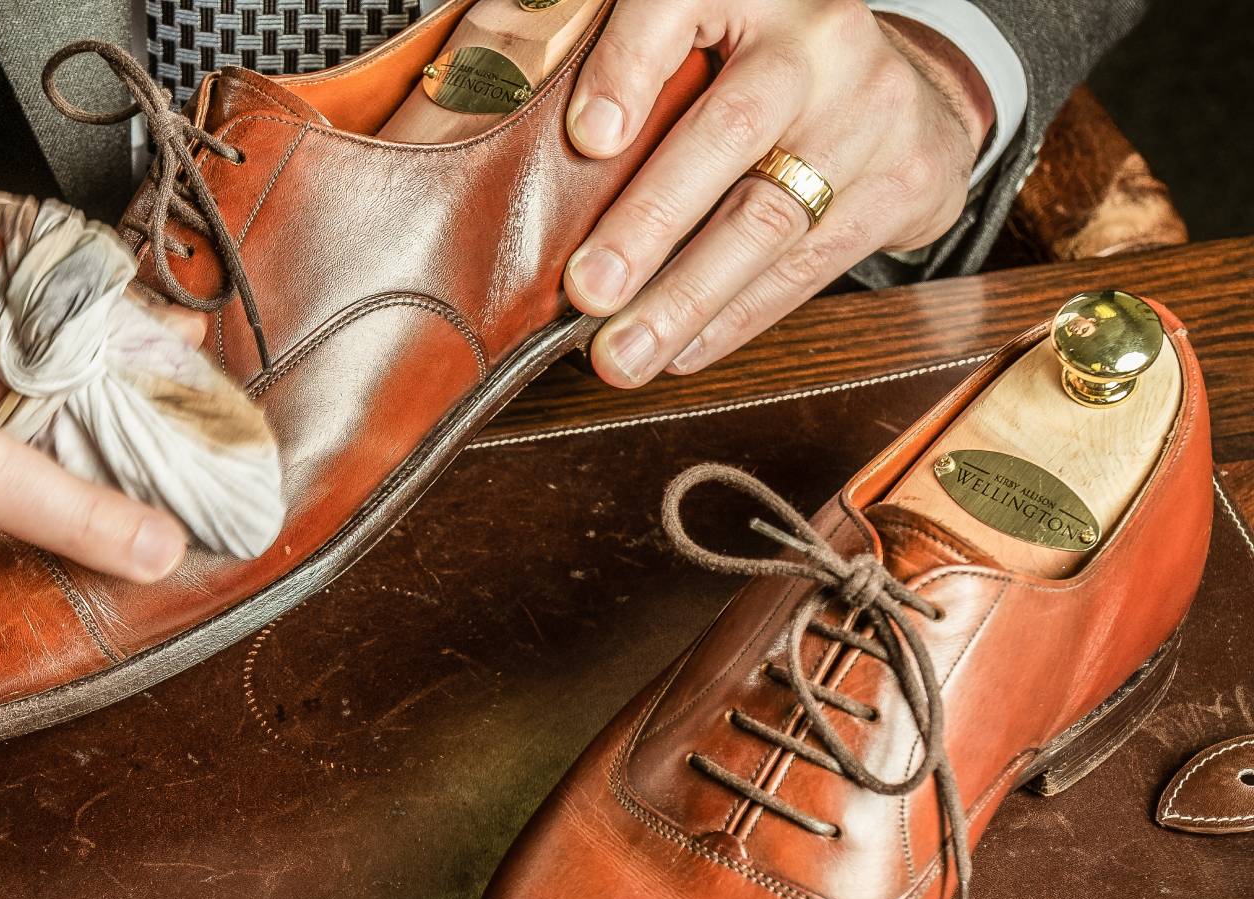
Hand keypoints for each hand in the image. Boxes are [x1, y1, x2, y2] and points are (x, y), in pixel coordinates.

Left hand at [562, 0, 994, 385]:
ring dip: (684, 300)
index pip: (679, 7)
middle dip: (650, 223)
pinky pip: (807, 268)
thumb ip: (622, 59)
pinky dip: (734, 319)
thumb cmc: (761, 64)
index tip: (586, 138)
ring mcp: (870, 110)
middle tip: (588, 290)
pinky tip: (680, 350)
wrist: (905, 92)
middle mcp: (819, 36)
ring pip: (768, 219)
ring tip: (620, 354)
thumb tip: (503, 107)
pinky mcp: (901, 183)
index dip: (630, 69)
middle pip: (731, 131)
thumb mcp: (700, 31)